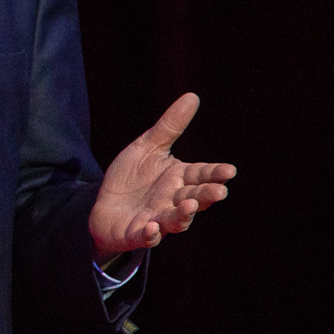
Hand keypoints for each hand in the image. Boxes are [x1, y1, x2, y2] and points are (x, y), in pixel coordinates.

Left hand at [89, 93, 236, 255]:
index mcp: (179, 178)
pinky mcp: (136, 233)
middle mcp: (172, 201)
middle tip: (219, 191)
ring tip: (190, 205)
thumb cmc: (132, 177)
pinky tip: (151, 227)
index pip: (201, 174)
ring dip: (183, 215)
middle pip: (195, 198)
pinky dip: (150, 234)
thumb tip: (192, 96)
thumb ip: (170, 127)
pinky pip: (145, 236)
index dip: (215, 174)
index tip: (229, 170)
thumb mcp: (148, 147)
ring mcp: (156, 219)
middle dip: (207, 195)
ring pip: (176, 220)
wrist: (104, 205)